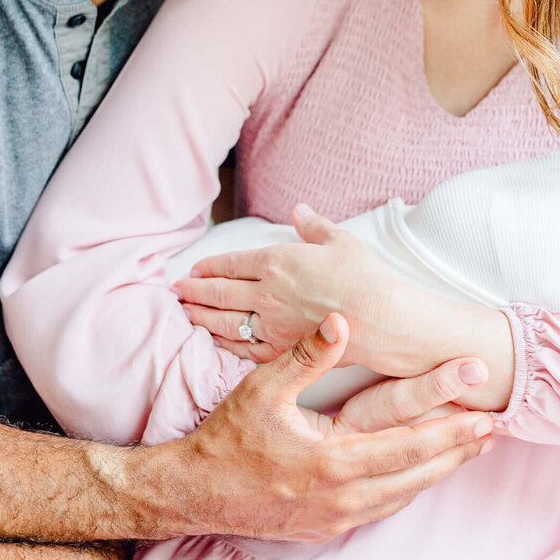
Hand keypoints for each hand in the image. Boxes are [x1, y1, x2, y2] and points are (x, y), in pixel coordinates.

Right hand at [141, 314, 494, 542]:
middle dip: (457, 451)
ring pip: (404, 496)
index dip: (449, 430)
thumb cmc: (228, 440)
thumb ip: (306, 355)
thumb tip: (340, 319)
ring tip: (469, 448)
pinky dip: (409, 488)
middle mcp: (343, 496)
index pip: (407, 446)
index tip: (482, 414)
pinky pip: (383, 507)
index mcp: (333, 461)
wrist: (196, 493)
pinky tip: (421, 473)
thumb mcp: (262, 389)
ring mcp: (338, 516)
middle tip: (493, 431)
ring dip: (439, 471)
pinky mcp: (329, 526)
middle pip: (417, 476)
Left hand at [173, 204, 426, 374]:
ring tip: (185, 313)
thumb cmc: (365, 277)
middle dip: (194, 291)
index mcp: (277, 262)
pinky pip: (244, 347)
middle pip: (219, 292)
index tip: (194, 268)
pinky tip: (215, 339)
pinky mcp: (282, 349)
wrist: (383, 320)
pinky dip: (224, 343)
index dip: (208, 267)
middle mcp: (268, 293)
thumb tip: (298, 210)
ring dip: (201, 316)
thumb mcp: (339, 240)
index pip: (231, 264)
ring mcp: (272, 324)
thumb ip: (313, 225)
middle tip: (176, 291)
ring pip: (225, 321)